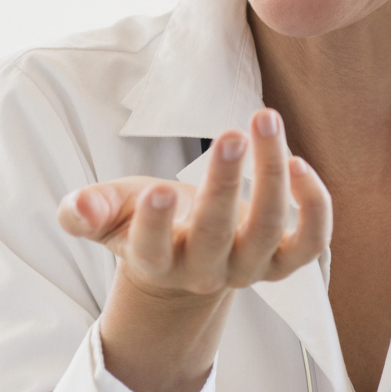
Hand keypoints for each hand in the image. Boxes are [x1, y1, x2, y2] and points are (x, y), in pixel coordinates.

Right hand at [59, 108, 330, 391]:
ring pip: (269, 230)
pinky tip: (299, 162)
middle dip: (224, 185)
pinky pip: (311, 242)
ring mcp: (249, 268)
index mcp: (157, 262)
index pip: (152, 251)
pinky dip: (314, 207)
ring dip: (272, 176)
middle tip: (230, 134)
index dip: (154, 226)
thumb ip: (87, 211)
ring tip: (265, 120)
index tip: (157, 191)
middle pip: (217, 235)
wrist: (188, 263)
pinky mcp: (284, 260)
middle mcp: (206, 271)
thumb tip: (76, 208)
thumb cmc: (146, 225)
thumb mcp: (109, 214)